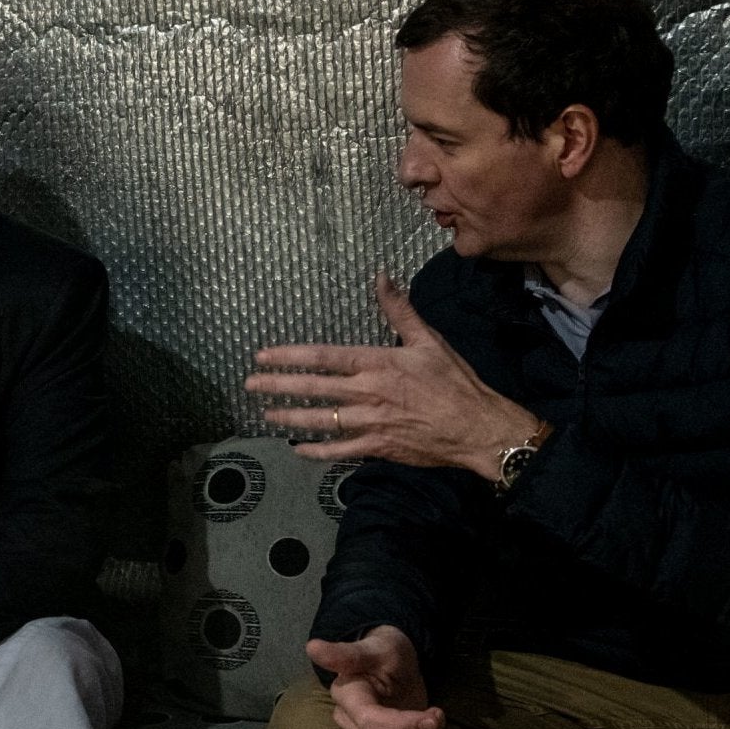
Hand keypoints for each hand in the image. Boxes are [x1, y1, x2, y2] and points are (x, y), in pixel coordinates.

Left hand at [246, 272, 541, 478]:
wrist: (479, 428)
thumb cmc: (455, 383)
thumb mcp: (429, 341)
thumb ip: (399, 310)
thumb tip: (382, 276)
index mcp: (377, 364)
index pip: (323, 357)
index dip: (289, 356)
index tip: (263, 356)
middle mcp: (367, 393)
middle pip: (313, 388)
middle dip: (278, 386)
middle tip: (250, 384)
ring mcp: (370, 423)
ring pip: (320, 421)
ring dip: (291, 418)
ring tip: (267, 415)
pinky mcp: (378, 448)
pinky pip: (339, 450)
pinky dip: (317, 451)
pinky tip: (299, 449)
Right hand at [307, 625, 444, 728]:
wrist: (392, 667)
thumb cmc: (384, 653)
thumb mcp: (373, 649)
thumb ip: (347, 653)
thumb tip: (312, 648)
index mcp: (346, 697)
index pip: (370, 722)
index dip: (403, 725)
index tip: (434, 716)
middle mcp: (349, 724)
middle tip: (438, 716)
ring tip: (437, 725)